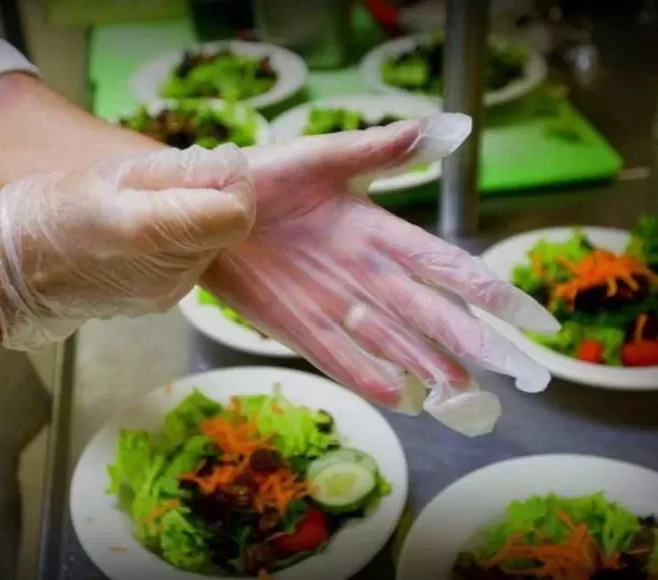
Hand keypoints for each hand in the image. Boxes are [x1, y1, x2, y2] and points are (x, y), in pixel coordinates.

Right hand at [0, 145, 254, 349]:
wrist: (19, 274)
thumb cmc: (53, 210)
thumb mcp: (111, 173)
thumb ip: (177, 171)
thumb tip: (230, 168)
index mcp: (149, 231)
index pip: (234, 215)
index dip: (234, 187)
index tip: (215, 170)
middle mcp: (168, 272)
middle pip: (226, 229)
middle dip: (212, 201)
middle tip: (169, 185)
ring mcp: (168, 294)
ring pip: (211, 247)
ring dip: (195, 222)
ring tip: (148, 209)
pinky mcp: (163, 303)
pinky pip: (191, 264)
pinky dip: (180, 244)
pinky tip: (143, 236)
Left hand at [202, 114, 559, 435]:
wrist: (206, 206)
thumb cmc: (265, 176)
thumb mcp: (323, 158)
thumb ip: (381, 150)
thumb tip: (452, 128)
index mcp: (377, 232)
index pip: (445, 265)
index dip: (490, 292)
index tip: (533, 320)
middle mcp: (365, 275)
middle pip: (430, 315)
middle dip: (474, 344)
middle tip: (520, 376)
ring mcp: (333, 304)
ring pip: (393, 342)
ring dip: (429, 368)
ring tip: (467, 399)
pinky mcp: (296, 325)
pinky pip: (338, 356)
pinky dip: (367, 376)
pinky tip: (401, 398)